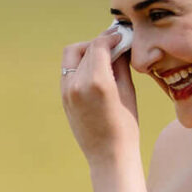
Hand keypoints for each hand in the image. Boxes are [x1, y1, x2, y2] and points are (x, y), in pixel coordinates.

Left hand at [60, 28, 138, 161]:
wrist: (108, 156)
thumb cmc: (126, 126)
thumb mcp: (128, 93)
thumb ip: (121, 65)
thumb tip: (120, 45)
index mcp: (97, 82)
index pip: (99, 45)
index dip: (110, 37)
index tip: (120, 35)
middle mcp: (78, 84)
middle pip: (85, 48)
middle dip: (100, 42)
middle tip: (114, 44)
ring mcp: (67, 91)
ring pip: (73, 56)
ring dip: (87, 50)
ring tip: (104, 56)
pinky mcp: (64, 98)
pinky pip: (69, 70)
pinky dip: (80, 64)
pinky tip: (95, 69)